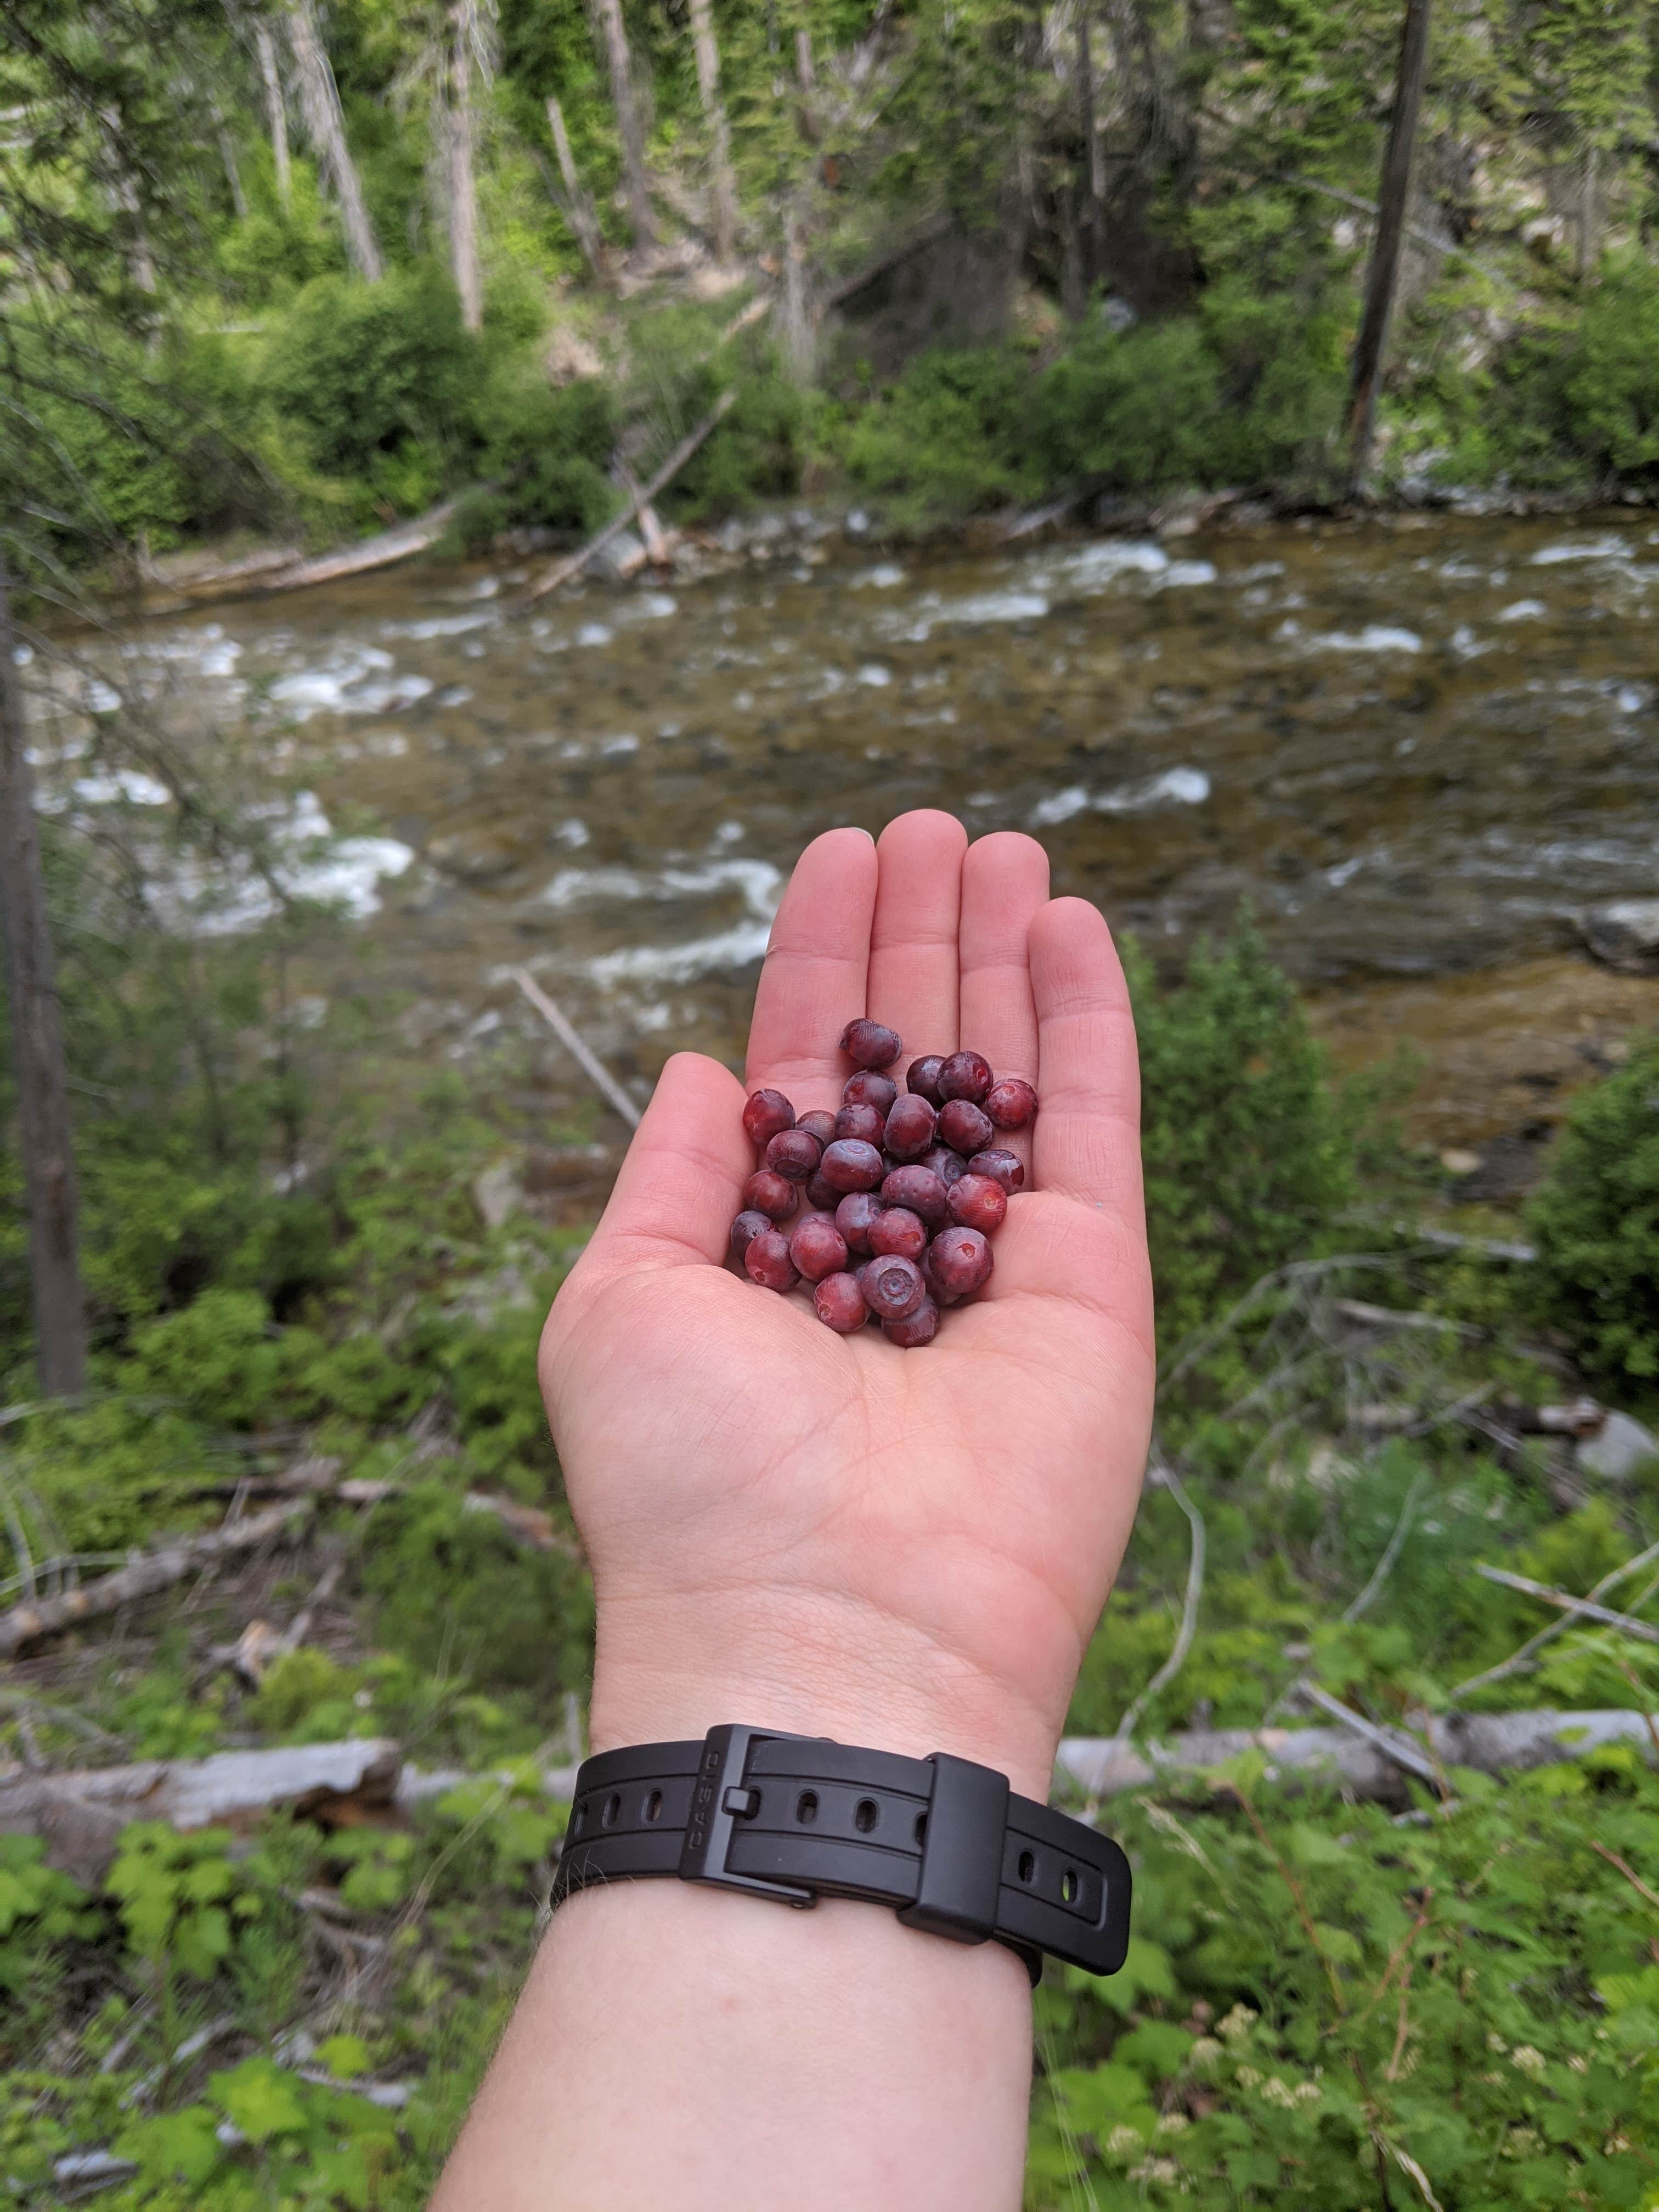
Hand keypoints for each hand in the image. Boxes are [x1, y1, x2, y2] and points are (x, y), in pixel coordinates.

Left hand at [539, 812, 1153, 1797]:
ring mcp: (996, 1262)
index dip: (823, 961)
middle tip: (930, 824)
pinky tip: (1070, 923)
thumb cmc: (689, 1483)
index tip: (838, 853)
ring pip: (1008, 1072)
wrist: (825, 1631)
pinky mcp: (1091, 1281)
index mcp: (774, 1249)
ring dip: (1004, 952)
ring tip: (1000, 842)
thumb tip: (700, 1064)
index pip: (809, 1070)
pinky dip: (1090, 1021)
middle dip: (919, 937)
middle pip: (914, 1056)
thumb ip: (670, 1173)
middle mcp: (886, 1247)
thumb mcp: (619, 1302)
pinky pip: (1095, 1123)